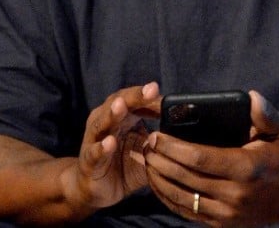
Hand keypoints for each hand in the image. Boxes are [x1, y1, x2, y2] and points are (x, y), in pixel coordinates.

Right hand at [66, 82, 160, 209]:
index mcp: (123, 116)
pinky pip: (94, 153)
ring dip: (112, 114)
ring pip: (102, 123)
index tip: (161, 89)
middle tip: (150, 89)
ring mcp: (95, 140)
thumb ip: (164, 139)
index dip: (148, 94)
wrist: (95, 190)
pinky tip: (110, 142)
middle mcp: (106, 122)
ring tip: (121, 107)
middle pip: (120, 103)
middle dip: (135, 96)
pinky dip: (101, 147)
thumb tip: (190, 131)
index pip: (136, 99)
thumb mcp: (149, 150)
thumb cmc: (125, 163)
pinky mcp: (88, 162)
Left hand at [144, 90, 278, 225]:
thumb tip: (251, 97)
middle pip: (185, 178)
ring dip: (158, 180)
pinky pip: (186, 212)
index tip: (158, 135)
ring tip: (146, 161)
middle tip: (146, 144)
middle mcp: (234, 194)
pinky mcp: (221, 223)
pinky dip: (167, 197)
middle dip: (160, 160)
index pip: (200, 158)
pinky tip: (157, 183)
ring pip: (181, 197)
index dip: (174, 148)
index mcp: (246, 168)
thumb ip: (265, 113)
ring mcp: (226, 213)